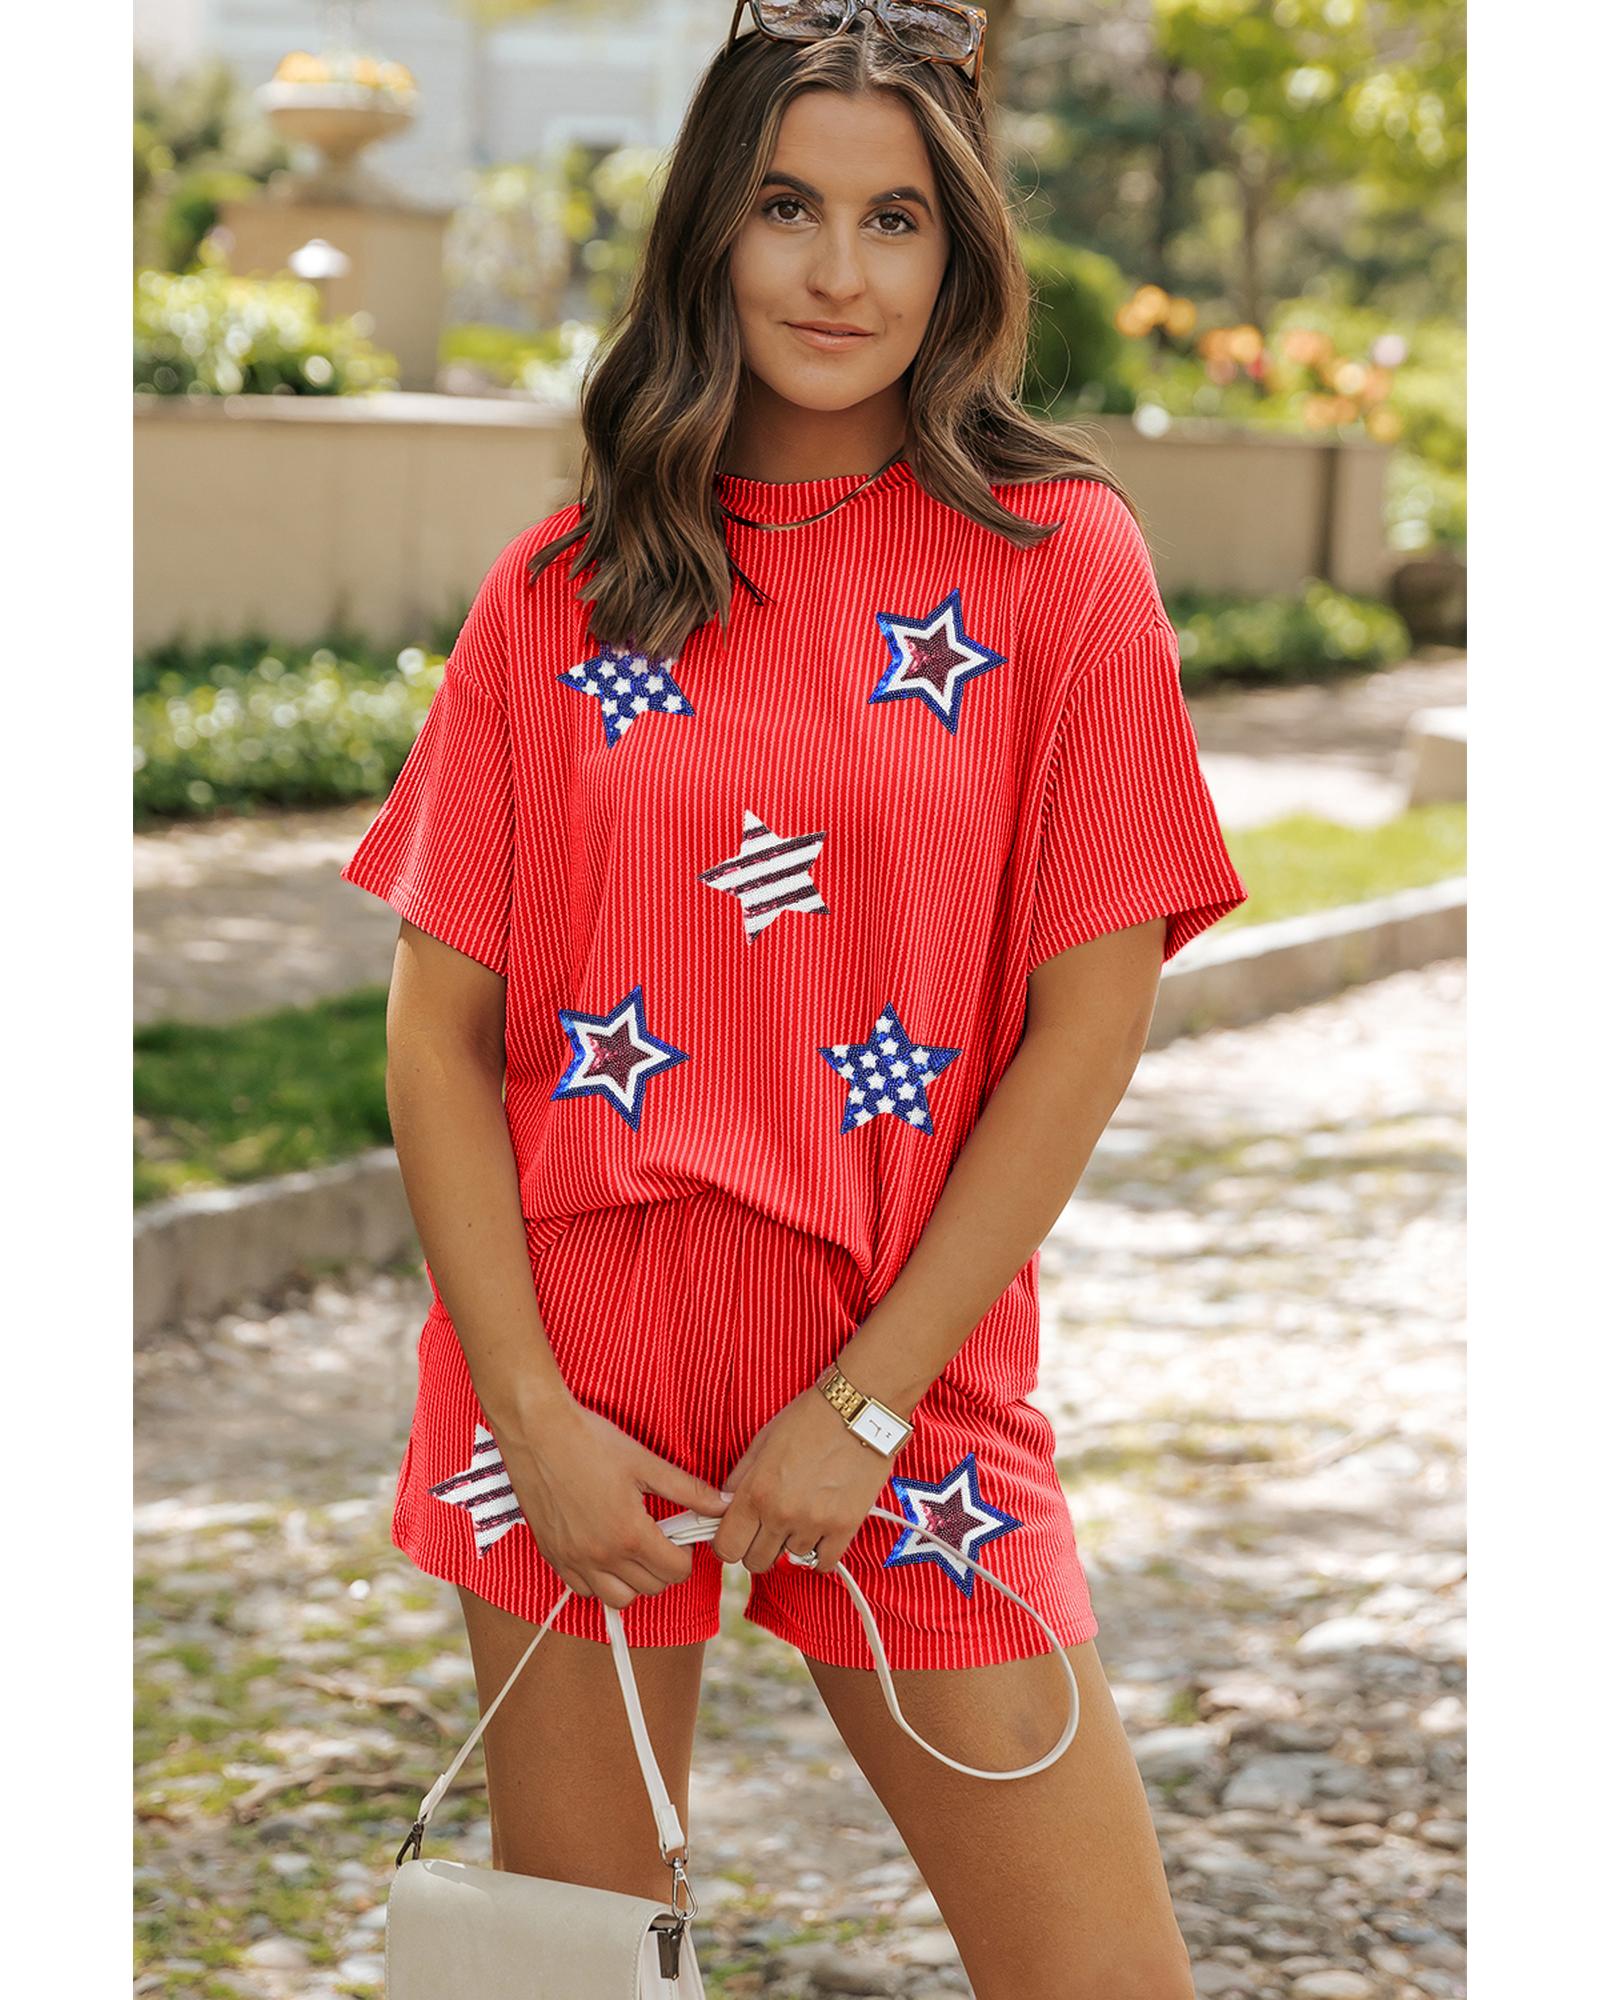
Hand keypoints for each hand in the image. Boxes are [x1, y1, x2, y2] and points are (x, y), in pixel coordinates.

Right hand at [494, 1401, 730, 1612]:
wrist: (537, 1430)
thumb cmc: (591, 1440)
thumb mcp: (646, 1463)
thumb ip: (689, 1490)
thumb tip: (723, 1505)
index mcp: (630, 1534)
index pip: (675, 1571)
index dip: (686, 1554)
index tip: (680, 1535)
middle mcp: (601, 1556)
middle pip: (651, 1588)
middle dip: (664, 1566)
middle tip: (660, 1537)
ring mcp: (574, 1559)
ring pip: (618, 1599)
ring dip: (634, 1581)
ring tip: (634, 1549)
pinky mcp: (553, 1555)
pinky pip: (583, 1590)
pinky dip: (599, 1581)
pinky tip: (604, 1552)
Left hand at [713, 1384, 899, 1575]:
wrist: (859, 1412)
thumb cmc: (809, 1419)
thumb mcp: (762, 1442)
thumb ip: (739, 1480)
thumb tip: (726, 1508)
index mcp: (755, 1492)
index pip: (727, 1548)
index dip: (730, 1543)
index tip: (739, 1534)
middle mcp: (781, 1513)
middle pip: (756, 1562)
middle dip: (758, 1547)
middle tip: (769, 1527)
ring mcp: (814, 1523)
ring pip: (791, 1560)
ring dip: (792, 1543)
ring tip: (802, 1516)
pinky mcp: (845, 1527)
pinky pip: (824, 1563)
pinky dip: (820, 1553)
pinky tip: (820, 1532)